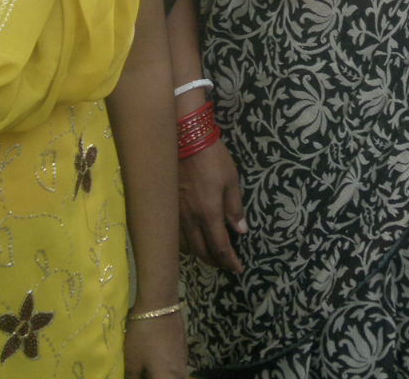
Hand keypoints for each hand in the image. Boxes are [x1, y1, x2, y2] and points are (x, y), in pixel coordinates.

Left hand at [124, 314, 187, 378]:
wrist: (160, 303)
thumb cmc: (144, 334)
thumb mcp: (132, 359)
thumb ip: (133, 376)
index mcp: (167, 378)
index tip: (136, 377)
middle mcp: (180, 372)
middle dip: (154, 377)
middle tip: (141, 373)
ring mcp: (184, 358)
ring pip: (174, 374)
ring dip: (161, 373)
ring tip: (147, 367)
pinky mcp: (183, 347)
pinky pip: (175, 364)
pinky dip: (166, 366)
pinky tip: (154, 356)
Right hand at [178, 140, 245, 272]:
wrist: (184, 139)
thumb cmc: (212, 158)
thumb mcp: (231, 180)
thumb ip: (235, 207)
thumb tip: (241, 230)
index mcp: (209, 214)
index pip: (220, 246)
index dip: (229, 261)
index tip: (238, 269)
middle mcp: (190, 220)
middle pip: (201, 251)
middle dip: (215, 261)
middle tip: (225, 264)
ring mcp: (176, 214)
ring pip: (186, 245)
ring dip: (199, 254)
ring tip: (210, 254)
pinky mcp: (168, 207)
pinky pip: (176, 234)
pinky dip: (186, 243)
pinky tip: (192, 239)